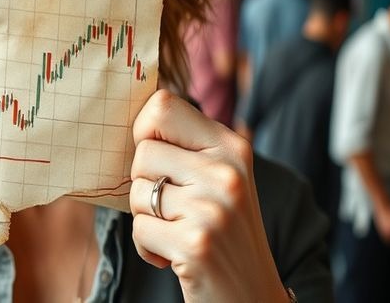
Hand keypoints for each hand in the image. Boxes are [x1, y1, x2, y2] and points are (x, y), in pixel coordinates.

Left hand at [129, 90, 288, 302]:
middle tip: (173, 209)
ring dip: (146, 219)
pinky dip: (147, 248)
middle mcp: (227, 172)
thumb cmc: (223, 234)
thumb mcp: (218, 180)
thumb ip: (186, 147)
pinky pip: (139, 229)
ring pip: (136, 192)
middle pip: (142, 152)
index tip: (158, 161)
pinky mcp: (196, 243)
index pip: (162, 106)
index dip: (145, 132)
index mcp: (232, 147)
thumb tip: (136, 116)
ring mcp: (213, 208)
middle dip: (144, 185)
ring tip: (178, 232)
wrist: (253, 296)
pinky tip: (175, 256)